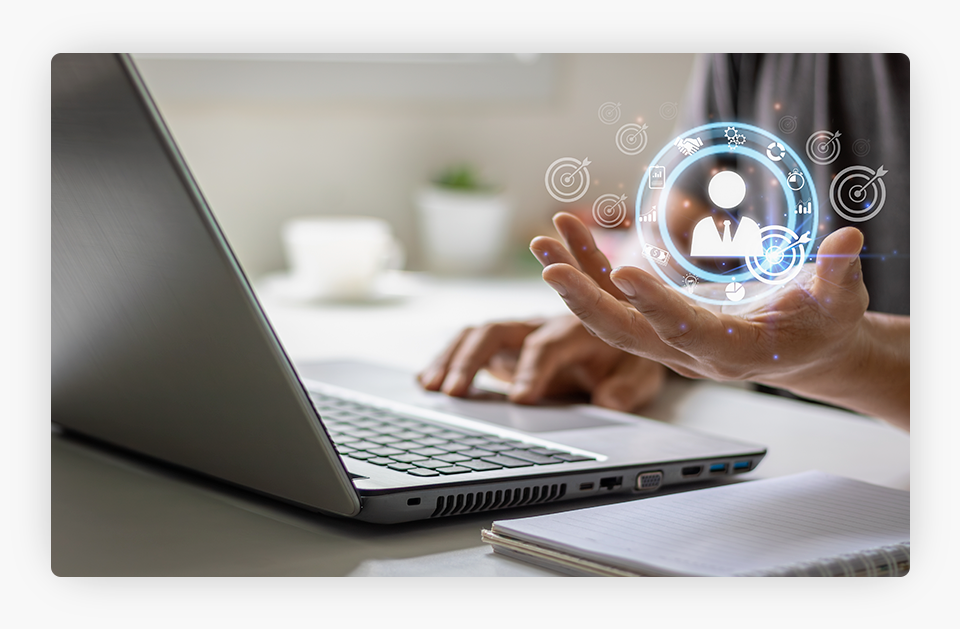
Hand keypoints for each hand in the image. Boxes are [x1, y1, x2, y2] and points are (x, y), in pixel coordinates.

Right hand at [418, 314, 664, 412]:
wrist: (623, 336)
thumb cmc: (627, 360)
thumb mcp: (640, 377)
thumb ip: (626, 388)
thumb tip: (607, 402)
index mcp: (577, 328)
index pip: (547, 345)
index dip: (533, 370)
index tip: (521, 399)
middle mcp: (541, 323)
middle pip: (499, 330)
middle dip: (473, 359)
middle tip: (455, 393)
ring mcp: (519, 333)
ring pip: (478, 333)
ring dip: (453, 358)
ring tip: (432, 387)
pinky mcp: (504, 345)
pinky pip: (470, 344)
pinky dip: (447, 359)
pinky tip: (427, 381)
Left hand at [534, 213, 908, 428]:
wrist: (804, 350)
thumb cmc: (821, 326)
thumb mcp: (839, 302)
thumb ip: (837, 275)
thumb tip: (846, 241)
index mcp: (732, 351)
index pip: (686, 330)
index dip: (656, 304)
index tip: (624, 272)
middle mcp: (689, 353)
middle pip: (628, 334)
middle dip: (587, 302)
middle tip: (551, 268)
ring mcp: (667, 340)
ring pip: (610, 317)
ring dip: (574, 280)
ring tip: (543, 241)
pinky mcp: (657, 323)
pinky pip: (614, 298)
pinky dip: (588, 269)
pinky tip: (566, 236)